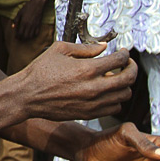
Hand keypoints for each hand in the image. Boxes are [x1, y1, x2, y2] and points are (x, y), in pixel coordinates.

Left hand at [12, 0, 46, 40]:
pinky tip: (31, 34)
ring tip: (24, 37)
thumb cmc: (27, 7)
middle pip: (25, 36)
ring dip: (27, 38)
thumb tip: (13, 27)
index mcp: (23, 23)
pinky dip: (33, 35)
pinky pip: (36, 33)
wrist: (38, 4)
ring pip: (31, 36)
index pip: (20, 33)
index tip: (16, 37)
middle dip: (22, 38)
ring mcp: (35, 26)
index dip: (17, 36)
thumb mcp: (19, 12)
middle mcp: (29, 26)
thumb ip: (16, 20)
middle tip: (19, 38)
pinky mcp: (39, 25)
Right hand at [14, 41, 134, 121]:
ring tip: (116, 78)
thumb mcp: (59, 50)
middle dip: (132, 68)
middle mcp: (94, 87)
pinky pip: (115, 108)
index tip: (123, 52)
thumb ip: (85, 48)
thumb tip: (103, 46)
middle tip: (128, 64)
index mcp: (87, 68)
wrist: (27, 95)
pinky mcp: (90, 114)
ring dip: (124, 85)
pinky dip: (115, 99)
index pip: (119, 60)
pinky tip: (107, 92)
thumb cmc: (40, 71)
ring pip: (124, 95)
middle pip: (128, 79)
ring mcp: (93, 103)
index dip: (125, 54)